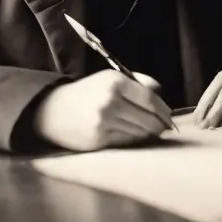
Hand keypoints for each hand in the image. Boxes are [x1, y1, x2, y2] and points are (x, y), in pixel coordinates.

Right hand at [31, 69, 174, 151]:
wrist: (52, 111)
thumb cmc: (87, 93)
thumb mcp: (109, 78)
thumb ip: (138, 83)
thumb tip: (161, 94)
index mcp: (115, 82)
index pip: (150, 99)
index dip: (163, 110)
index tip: (169, 116)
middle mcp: (110, 101)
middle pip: (148, 119)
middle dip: (159, 125)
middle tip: (164, 128)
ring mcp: (104, 122)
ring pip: (140, 133)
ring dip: (148, 134)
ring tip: (148, 132)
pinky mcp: (99, 140)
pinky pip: (127, 142)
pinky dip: (133, 140)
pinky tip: (132, 136)